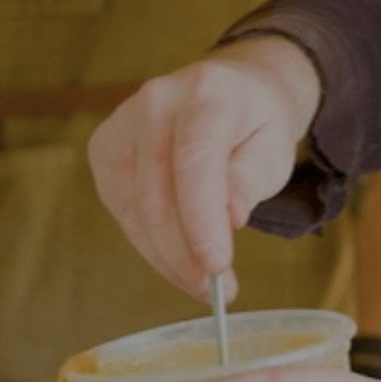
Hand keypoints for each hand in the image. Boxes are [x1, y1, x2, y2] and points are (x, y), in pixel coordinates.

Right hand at [88, 36, 320, 301]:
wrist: (233, 91)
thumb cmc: (256, 122)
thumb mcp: (275, 147)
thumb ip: (251, 179)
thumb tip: (229, 217)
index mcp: (208, 91)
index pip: (195, 161)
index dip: (201, 220)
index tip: (217, 266)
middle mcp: (156, 99)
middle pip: (156, 191)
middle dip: (182, 252)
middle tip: (214, 290)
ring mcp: (123, 122)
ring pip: (133, 208)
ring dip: (165, 256)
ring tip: (201, 284)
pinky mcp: (105, 148)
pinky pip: (121, 209)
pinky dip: (149, 243)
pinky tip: (176, 260)